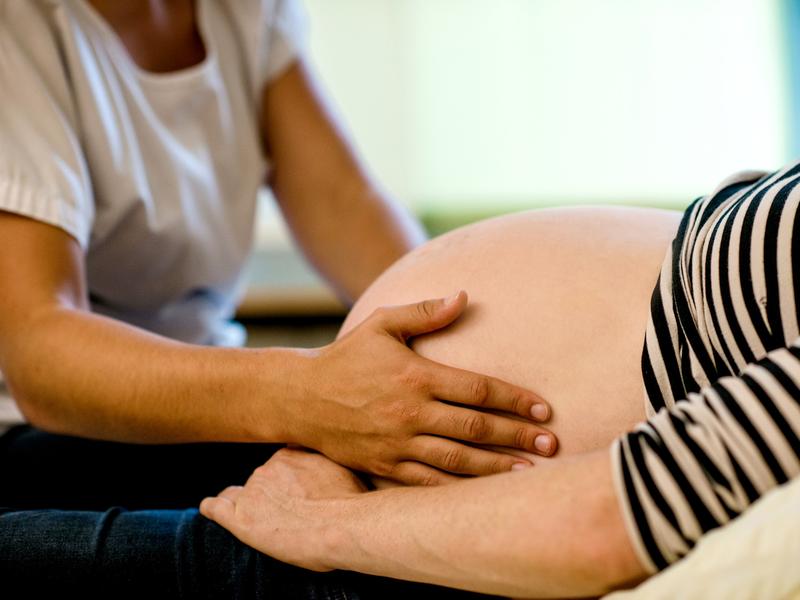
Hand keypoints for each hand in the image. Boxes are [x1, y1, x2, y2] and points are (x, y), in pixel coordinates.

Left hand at [199, 448, 360, 571]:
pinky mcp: (241, 519)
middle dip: (268, 493)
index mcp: (290, 456)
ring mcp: (252, 493)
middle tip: (286, 513)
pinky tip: (209, 508)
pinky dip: (212, 508)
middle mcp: (267, 469)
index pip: (278, 465)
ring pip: (238, 493)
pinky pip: (216, 508)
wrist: (342, 525)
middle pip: (260, 480)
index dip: (284, 479)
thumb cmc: (350, 500)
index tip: (293, 491)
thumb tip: (323, 451)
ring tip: (263, 520)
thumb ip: (323, 459)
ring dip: (247, 503)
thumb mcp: (342, 465)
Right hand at [290, 290, 556, 484]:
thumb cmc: (347, 357)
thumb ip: (425, 312)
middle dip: (517, 437)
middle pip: (475, 428)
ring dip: (497, 468)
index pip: (477, 389)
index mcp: (416, 376)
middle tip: (551, 445)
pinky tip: (484, 495)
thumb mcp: (381, 324)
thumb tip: (464, 295)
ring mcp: (398, 444)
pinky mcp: (386, 467)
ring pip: (457, 460)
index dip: (514, 399)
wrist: (301, 398)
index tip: (544, 410)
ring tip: (530, 473)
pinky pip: (429, 483)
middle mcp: (410, 413)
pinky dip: (459, 489)